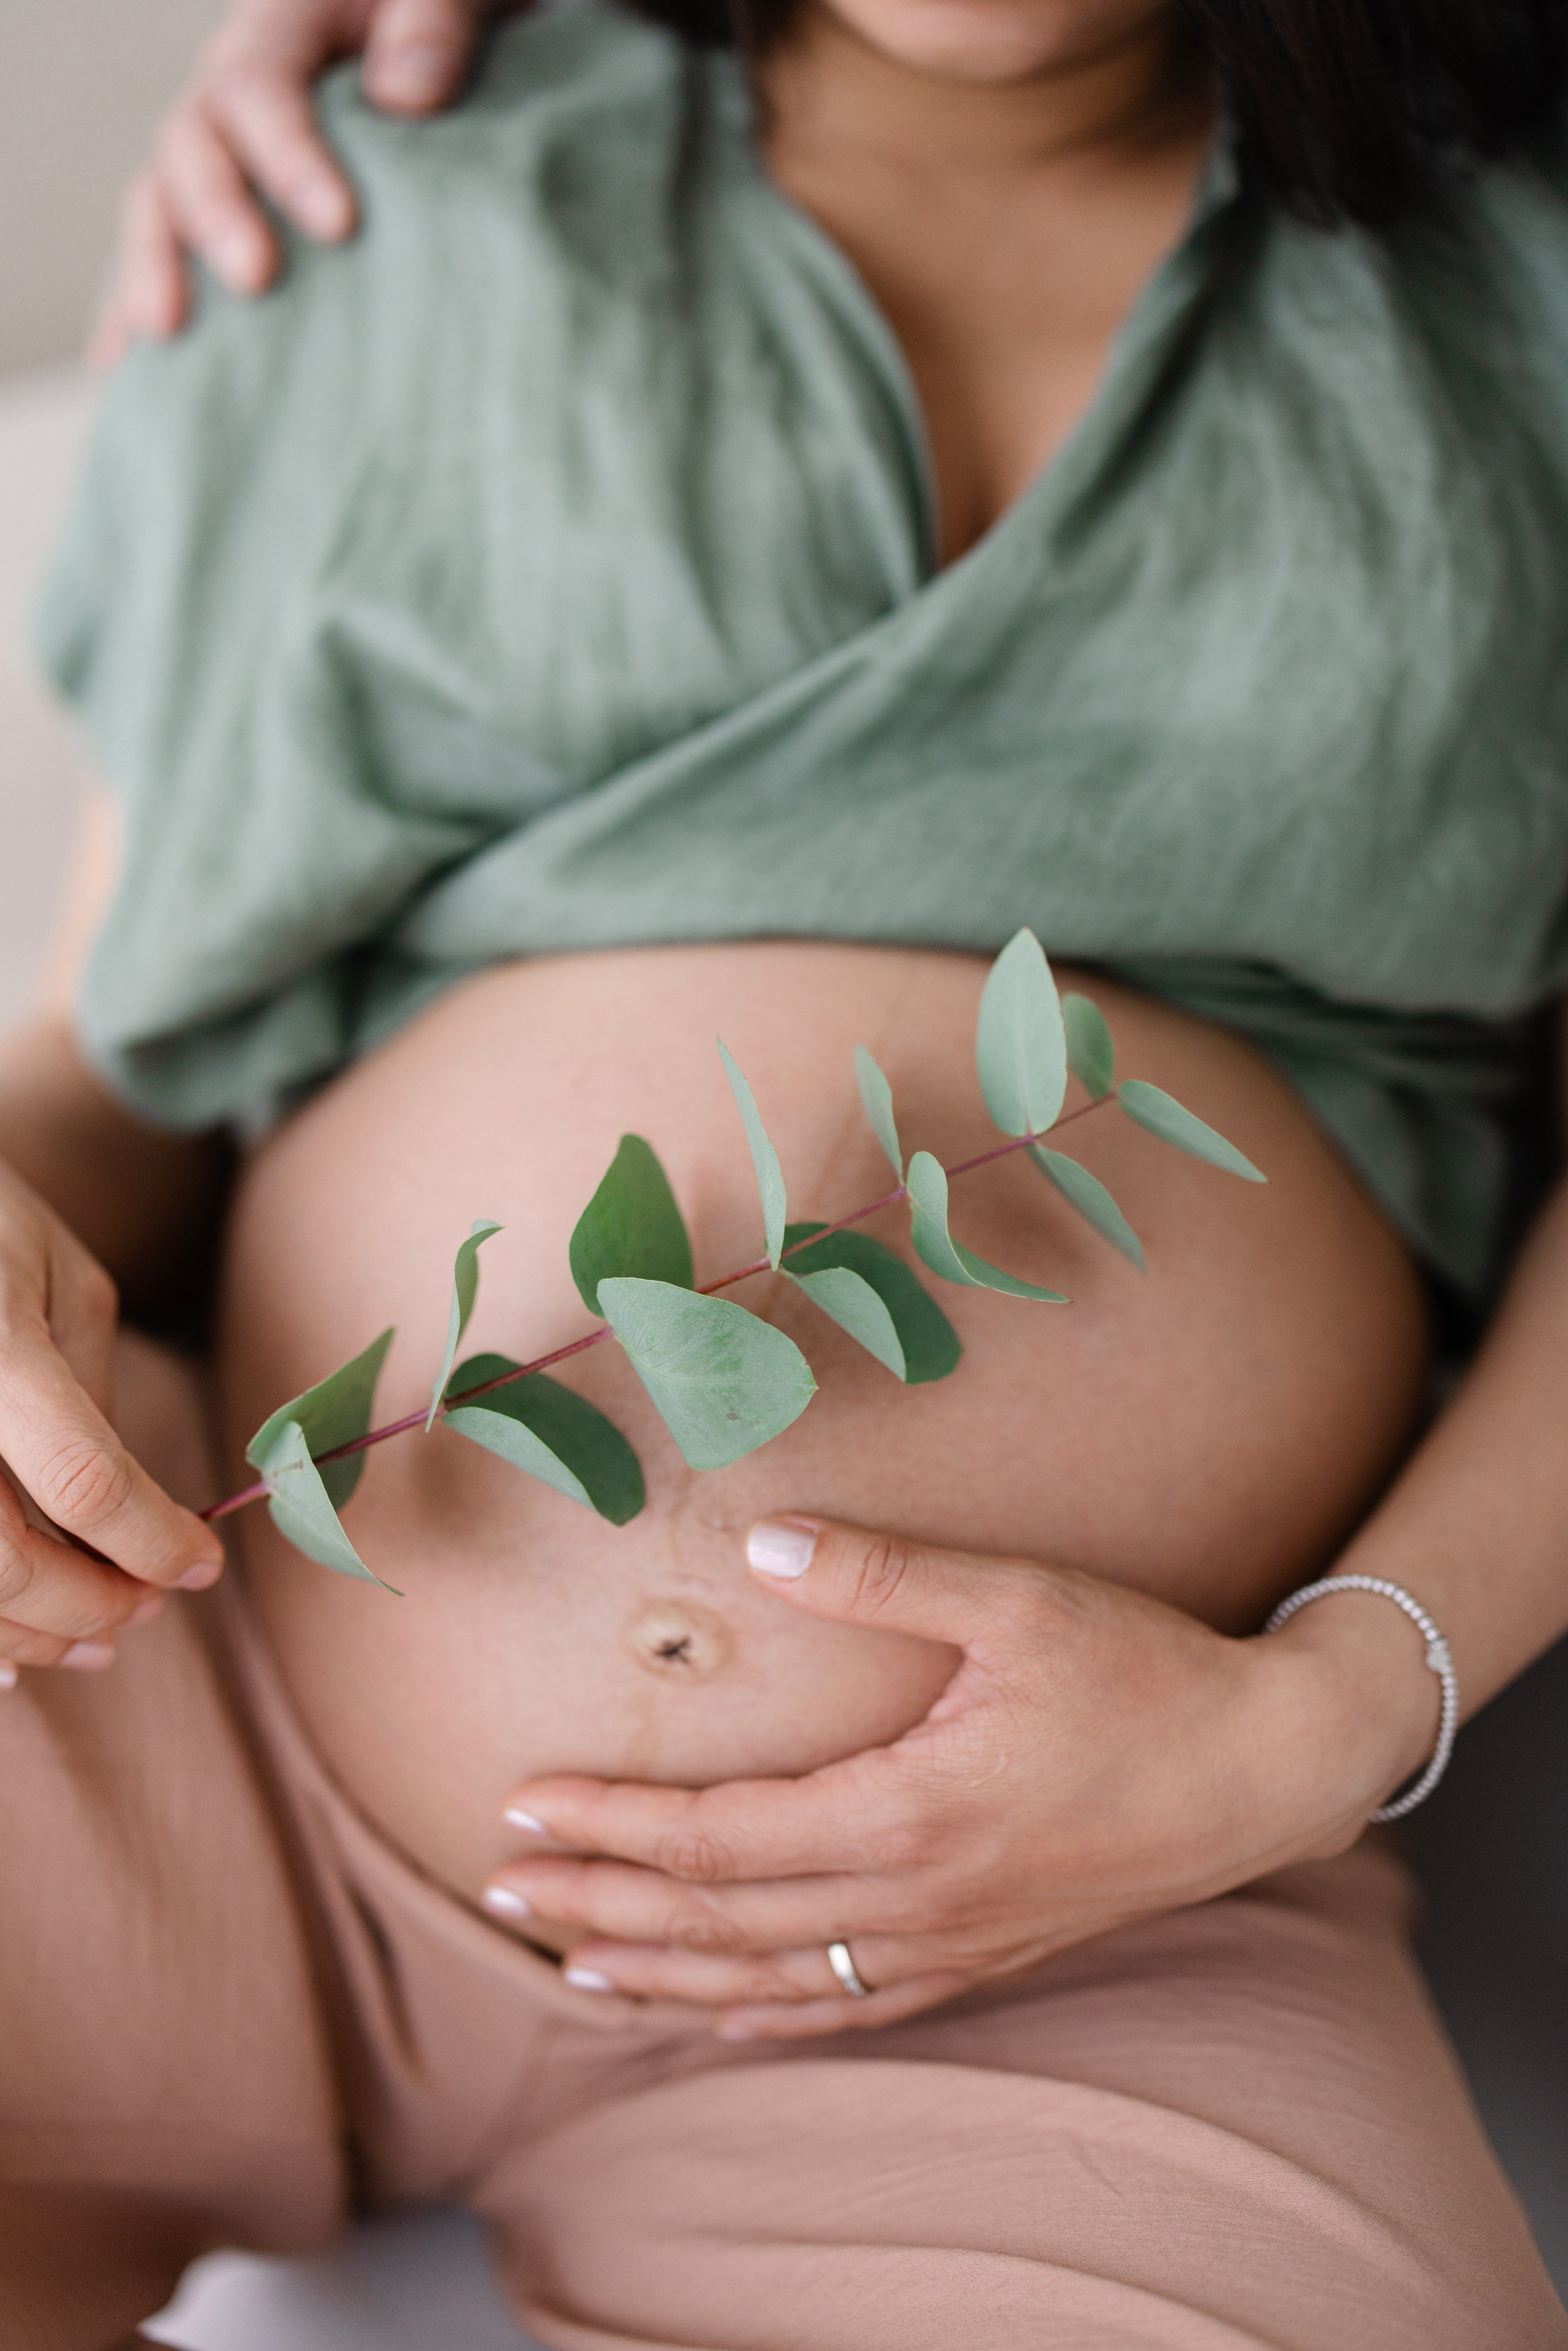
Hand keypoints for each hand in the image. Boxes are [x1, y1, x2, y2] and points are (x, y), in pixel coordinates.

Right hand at [0, 1161, 222, 1686]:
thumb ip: (96, 1400)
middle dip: (88, 1602)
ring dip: (26, 1632)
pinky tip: (11, 1648)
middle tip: (146, 1606)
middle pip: (3, 1560)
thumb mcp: (69, 1285)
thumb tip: (126, 1515)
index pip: (84, 1479)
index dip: (152, 1540)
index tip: (201, 1564)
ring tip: (92, 1639)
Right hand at [90, 0, 515, 367]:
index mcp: (283, 27)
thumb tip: (404, 95)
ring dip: (156, 269)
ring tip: (163, 337)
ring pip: (161, 203)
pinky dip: (138, 312)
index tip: (339, 225)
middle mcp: (233, 91)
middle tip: (257, 281)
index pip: (257, 87)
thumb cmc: (451, 19)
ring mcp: (223, 155)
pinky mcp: (229, 214)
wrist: (451, 40)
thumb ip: (435, 22)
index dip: (287, 155)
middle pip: (191, 147)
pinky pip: (171, 257)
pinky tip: (124, 377)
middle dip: (214, 218)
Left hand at [486, 1516, 1438, 2036]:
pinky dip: (766, 2012)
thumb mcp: (1019, 1597)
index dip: (614, 1823)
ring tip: (572, 1962)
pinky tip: (717, 2012)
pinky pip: (850, 2004)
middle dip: (603, 1903)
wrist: (1265, 1768)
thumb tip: (760, 1545)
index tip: (524, 1802)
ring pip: (773, 1978)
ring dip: (664, 1969)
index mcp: (908, 1811)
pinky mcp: (984, 1952)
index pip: (720, 1835)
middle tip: (501, 1888)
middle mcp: (916, 1898)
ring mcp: (950, 1940)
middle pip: (720, 1920)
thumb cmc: (1144, 1670)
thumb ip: (880, 1573)